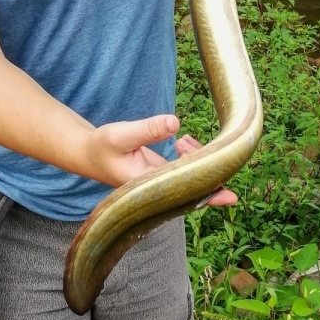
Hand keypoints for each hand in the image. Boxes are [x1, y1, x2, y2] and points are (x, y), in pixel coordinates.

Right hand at [89, 117, 237, 206]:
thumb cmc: (102, 147)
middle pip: (194, 186)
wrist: (89, 154)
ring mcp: (162, 185)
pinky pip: (186, 171)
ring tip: (182, 141)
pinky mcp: (163, 177)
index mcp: (147, 188)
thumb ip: (148, 129)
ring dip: (197, 158)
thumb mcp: (121, 134)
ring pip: (192, 177)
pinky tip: (181, 142)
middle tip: (187, 143)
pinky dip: (190, 156)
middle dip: (204, 164)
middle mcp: (158, 191)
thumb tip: (176, 122)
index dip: (209, 196)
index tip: (230, 197)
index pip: (185, 194)